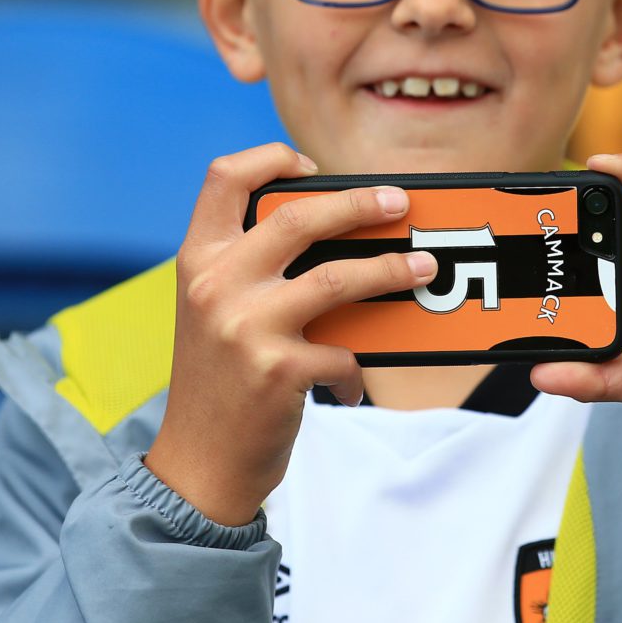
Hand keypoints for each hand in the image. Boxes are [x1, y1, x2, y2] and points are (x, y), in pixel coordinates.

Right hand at [146, 144, 437, 524]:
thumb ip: (252, 267)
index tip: (312, 166)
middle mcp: (216, 285)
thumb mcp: (214, 311)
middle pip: (300, 216)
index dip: (271, 158)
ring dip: (391, 269)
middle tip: (399, 204)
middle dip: (360, 204)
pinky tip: (354, 382)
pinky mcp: (278, 370)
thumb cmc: (219, 380)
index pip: (224, 177)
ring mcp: (246, 327)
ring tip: (423, 267)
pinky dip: (356, 368)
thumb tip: (338, 233)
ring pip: (337, 276)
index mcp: (198, 259)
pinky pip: (343, 352)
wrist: (198, 464)